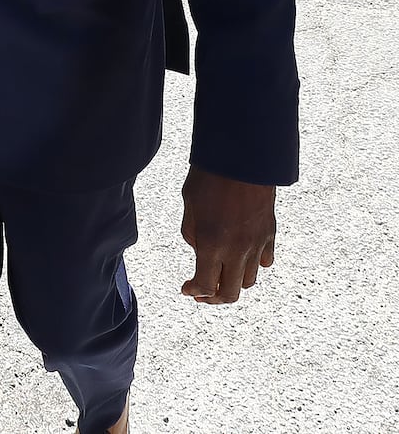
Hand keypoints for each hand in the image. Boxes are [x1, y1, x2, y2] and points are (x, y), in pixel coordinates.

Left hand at [180, 165, 277, 303]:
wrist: (243, 159)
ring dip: (233, 283)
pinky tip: (240, 258)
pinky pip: (264, 262)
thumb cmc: (209, 178)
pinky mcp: (270, 234)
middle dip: (213, 298)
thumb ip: (192, 234)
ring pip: (248, 280)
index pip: (204, 285)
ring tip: (220, 275)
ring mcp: (257, 244)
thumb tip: (199, 251)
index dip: (194, 291)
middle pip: (230, 293)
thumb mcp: (189, 206)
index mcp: (211, 244)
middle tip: (202, 294)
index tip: (186, 289)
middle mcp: (237, 250)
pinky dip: (252, 266)